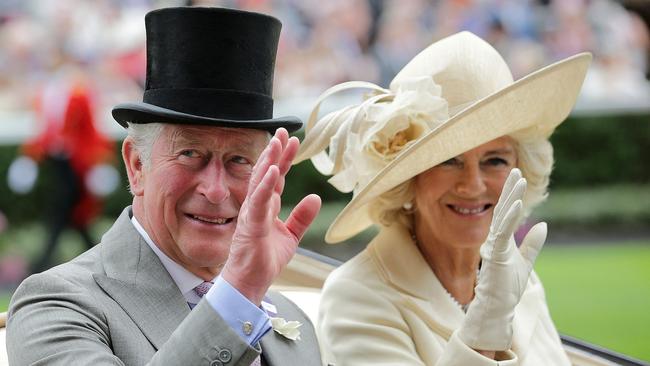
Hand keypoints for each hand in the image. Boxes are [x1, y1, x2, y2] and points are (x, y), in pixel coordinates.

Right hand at [222, 128, 320, 304]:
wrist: (250, 283)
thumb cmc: (265, 260)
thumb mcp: (291, 236)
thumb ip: (302, 217)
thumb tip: (315, 198)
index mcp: (267, 207)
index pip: (276, 177)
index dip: (284, 159)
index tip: (293, 140)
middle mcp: (257, 206)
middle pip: (266, 173)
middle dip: (275, 152)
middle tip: (283, 131)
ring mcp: (252, 214)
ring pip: (259, 182)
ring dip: (268, 161)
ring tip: (276, 142)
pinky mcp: (250, 225)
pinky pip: (257, 202)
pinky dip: (265, 186)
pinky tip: (272, 171)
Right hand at [457, 168, 546, 350]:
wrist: (498, 307)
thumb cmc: (507, 287)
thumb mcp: (526, 262)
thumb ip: (532, 244)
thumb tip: (543, 225)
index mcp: (500, 240)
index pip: (506, 212)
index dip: (512, 194)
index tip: (517, 176)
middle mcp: (494, 239)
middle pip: (502, 209)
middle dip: (509, 189)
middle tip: (515, 170)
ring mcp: (493, 245)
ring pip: (502, 216)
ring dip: (511, 197)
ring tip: (518, 180)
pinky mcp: (495, 253)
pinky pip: (502, 232)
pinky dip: (510, 217)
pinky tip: (517, 204)